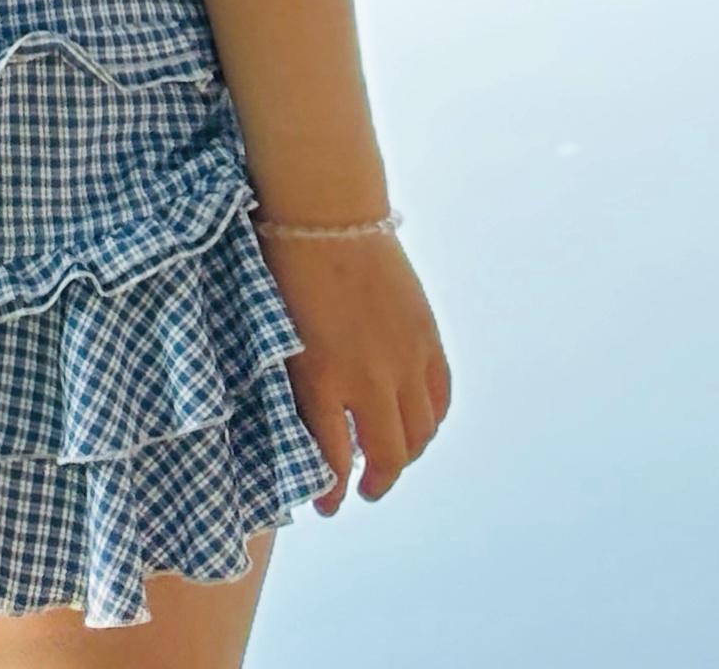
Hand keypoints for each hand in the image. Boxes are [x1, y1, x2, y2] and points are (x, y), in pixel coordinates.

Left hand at [264, 226, 451, 512]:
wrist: (324, 212)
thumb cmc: (285, 269)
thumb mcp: (278, 338)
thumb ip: (296, 389)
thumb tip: (306, 431)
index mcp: (323, 380)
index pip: (335, 462)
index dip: (332, 493)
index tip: (326, 507)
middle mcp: (369, 378)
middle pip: (387, 456)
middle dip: (376, 483)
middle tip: (363, 490)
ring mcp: (404, 358)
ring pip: (419, 433)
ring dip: (406, 456)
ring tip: (390, 462)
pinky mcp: (426, 336)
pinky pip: (440, 397)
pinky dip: (431, 420)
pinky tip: (417, 425)